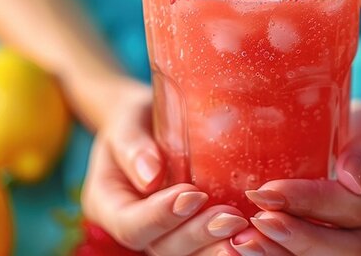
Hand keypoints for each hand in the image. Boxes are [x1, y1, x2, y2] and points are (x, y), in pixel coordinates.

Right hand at [79, 78, 248, 254]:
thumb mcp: (125, 122)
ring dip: (216, 245)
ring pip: (186, 253)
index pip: (131, 225)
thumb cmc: (133, 117)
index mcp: (107, 204)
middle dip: (197, 235)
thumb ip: (132, 146)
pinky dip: (226, 241)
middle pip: (161, 247)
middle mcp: (133, 226)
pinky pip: (205, 244)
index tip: (193, 194)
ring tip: (245, 228)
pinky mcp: (187, 228)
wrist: (148, 121)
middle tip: (232, 218)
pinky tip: (253, 231)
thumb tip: (151, 175)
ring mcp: (161, 232)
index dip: (161, 216)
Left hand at [232, 103, 360, 255]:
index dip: (313, 203)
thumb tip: (351, 179)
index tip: (269, 191)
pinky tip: (252, 247)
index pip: (358, 207)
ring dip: (285, 255)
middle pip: (348, 247)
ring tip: (246, 242)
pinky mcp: (342, 248)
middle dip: (298, 237)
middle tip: (256, 221)